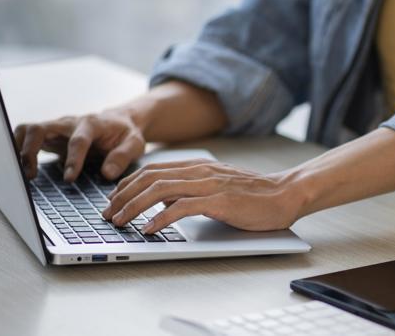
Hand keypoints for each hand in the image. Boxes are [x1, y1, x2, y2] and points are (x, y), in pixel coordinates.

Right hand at [14, 109, 144, 181]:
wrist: (120, 121)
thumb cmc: (126, 133)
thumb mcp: (135, 143)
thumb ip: (122, 157)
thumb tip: (107, 174)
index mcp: (92, 124)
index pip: (78, 140)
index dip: (73, 159)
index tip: (70, 178)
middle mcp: (69, 123)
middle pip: (40, 128)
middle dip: (31, 150)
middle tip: (30, 175)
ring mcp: (57, 128)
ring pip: (27, 130)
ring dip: (19, 149)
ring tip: (21, 173)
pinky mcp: (50, 136)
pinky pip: (26, 137)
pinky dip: (18, 150)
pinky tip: (19, 168)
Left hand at [101, 159, 300, 231]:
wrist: (285, 194)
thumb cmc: (254, 195)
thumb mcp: (217, 187)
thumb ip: (191, 190)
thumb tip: (164, 202)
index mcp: (198, 166)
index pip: (153, 170)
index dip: (128, 184)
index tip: (113, 200)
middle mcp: (200, 171)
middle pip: (150, 178)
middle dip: (123, 196)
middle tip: (108, 214)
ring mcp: (209, 184)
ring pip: (160, 190)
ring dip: (135, 207)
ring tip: (121, 221)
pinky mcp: (219, 201)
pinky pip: (182, 208)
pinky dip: (161, 219)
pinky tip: (150, 229)